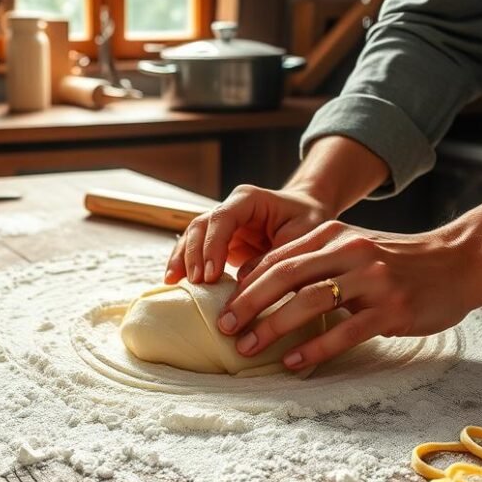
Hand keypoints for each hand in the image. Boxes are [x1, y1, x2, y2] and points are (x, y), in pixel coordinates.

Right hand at [164, 185, 329, 284]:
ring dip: (182, 259)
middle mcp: (230, 208)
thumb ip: (273, 256)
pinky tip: (175, 282)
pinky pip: (197, 251)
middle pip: (201, 226)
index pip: (222, 218)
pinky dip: (186, 265)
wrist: (308, 216)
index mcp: (248, 199)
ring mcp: (222, 225)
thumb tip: (243, 279)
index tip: (210, 273)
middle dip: (193, 254)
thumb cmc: (308, 221)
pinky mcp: (220, 242)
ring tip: (173, 282)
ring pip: (193, 237)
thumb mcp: (301, 236)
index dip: (213, 245)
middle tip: (194, 282)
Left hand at [217, 221, 480, 370]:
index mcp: (333, 235)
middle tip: (225, 328)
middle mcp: (349, 252)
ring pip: (311, 302)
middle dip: (249, 304)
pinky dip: (316, 347)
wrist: (458, 262)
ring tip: (250, 348)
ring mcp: (372, 280)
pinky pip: (345, 330)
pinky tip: (294, 361)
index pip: (277, 257)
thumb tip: (262, 286)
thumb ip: (315, 260)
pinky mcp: (391, 308)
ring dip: (274, 326)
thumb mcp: (353, 248)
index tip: (223, 307)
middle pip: (285, 276)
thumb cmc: (397, 261)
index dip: (245, 283)